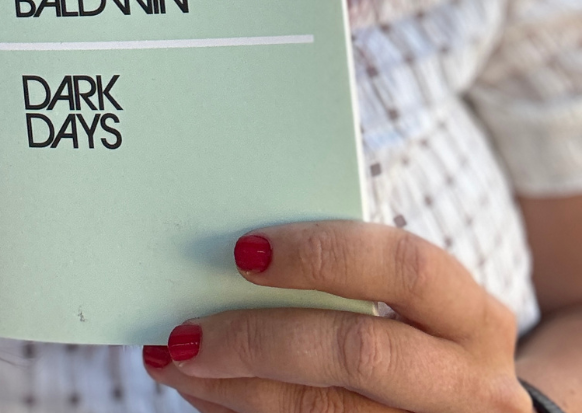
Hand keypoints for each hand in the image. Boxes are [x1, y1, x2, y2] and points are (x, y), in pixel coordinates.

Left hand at [142, 220, 532, 412]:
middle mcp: (471, 386)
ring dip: (235, 388)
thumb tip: (237, 251)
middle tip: (186, 331)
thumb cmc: (418, 337)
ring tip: (176, 363)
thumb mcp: (411, 304)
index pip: (404, 267)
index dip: (322, 254)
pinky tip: (207, 395)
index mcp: (471, 316)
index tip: (243, 251)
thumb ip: (347, 273)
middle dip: (260, 339)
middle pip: (359, 351)